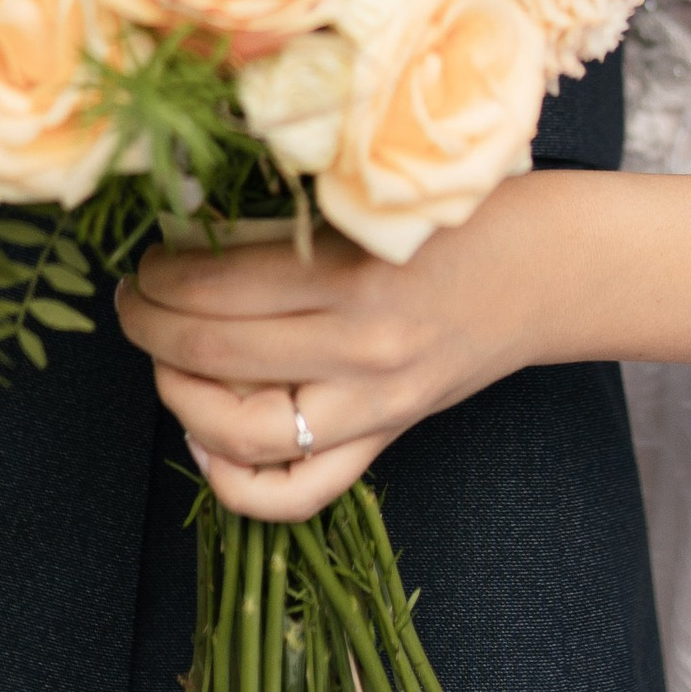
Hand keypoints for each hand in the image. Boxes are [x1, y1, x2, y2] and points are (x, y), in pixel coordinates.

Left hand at [116, 179, 575, 518]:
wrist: (558, 270)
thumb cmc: (471, 213)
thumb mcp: (378, 198)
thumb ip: (293, 220)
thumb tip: (189, 231)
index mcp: (354, 274)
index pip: (213, 286)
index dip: (158, 274)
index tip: (147, 257)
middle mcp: (359, 350)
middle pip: (210, 352)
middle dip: (147, 324)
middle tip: (133, 300)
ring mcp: (373, 406)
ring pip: (237, 430)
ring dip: (175, 396)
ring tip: (164, 358)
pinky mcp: (387, 437)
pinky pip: (297, 493)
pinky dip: (234, 482)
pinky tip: (207, 441)